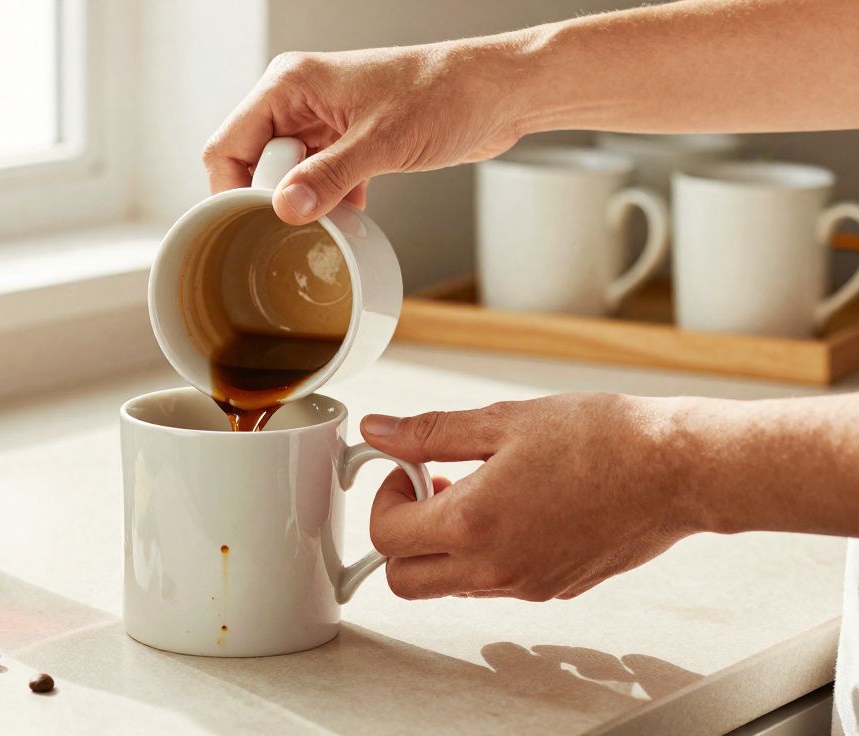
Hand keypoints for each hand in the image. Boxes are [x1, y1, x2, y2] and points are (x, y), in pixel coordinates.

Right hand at [203, 42, 525, 224]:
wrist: (498, 92)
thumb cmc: (446, 93)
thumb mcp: (381, 143)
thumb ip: (327, 177)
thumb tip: (284, 209)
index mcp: (291, 84)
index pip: (228, 145)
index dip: (231, 190)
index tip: (248, 226)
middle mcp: (299, 99)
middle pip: (252, 163)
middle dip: (270, 201)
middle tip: (295, 228)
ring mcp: (322, 121)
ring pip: (286, 176)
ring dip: (304, 205)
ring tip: (326, 225)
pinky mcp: (346, 141)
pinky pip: (316, 181)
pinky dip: (329, 204)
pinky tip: (350, 217)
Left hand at [362, 393, 696, 600]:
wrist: (677, 470)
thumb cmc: (604, 440)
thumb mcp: (503, 421)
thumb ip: (431, 433)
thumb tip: (380, 431)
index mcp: (473, 523)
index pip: (385, 535)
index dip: (385, 497)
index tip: (408, 469)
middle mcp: (495, 568)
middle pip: (405, 580)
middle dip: (401, 535)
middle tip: (428, 489)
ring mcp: (526, 586)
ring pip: (449, 587)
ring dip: (443, 546)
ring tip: (476, 492)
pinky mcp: (554, 590)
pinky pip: (494, 586)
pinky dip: (484, 556)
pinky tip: (513, 510)